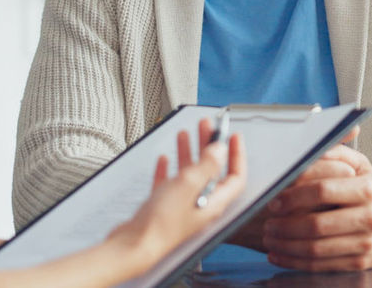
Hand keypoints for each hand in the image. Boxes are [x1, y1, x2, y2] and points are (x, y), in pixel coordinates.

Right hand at [106, 119, 246, 270]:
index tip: (234, 136)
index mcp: (213, 203)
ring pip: (189, 175)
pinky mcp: (162, 210)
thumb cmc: (162, 223)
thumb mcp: (189, 184)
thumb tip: (221, 149)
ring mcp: (181, 208)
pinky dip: (168, 170)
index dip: (237, 155)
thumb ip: (207, 164)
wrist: (134, 246)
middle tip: (206, 127)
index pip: (235, 177)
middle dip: (210, 146)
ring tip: (185, 134)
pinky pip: (169, 185)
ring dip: (189, 153)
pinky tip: (164, 160)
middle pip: (211, 171)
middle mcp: (200, 206)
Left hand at [226, 153, 357, 251]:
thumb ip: (335, 154)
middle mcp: (369, 217)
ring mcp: (365, 243)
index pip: (323, 190)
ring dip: (286, 246)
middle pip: (316, 224)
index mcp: (367, 189)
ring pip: (316, 249)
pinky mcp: (359, 263)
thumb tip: (307, 148)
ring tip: (270, 239)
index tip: (275, 200)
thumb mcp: (362, 166)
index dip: (294, 196)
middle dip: (285, 226)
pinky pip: (322, 266)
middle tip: (268, 223)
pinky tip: (280, 255)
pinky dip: (296, 263)